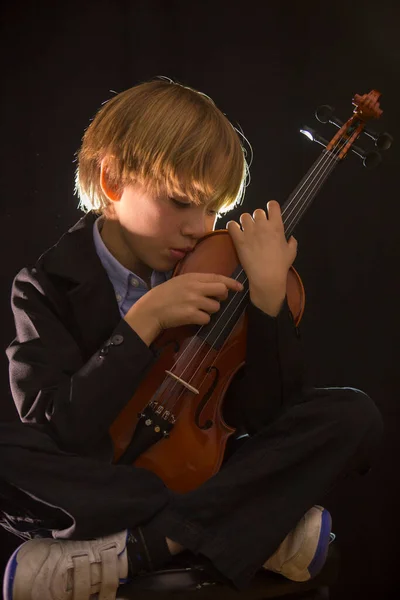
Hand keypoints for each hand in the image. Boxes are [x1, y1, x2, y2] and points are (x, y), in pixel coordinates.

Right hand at [124, 273, 243, 344]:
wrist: (151, 309)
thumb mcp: (180, 281)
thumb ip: (197, 281)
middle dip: (222, 296)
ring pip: (216, 307)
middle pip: (221, 290)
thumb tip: (216, 285)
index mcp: (192, 277)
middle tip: (215, 300)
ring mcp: (194, 301)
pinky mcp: (191, 315)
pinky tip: (192, 318)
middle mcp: (195, 287)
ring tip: (196, 310)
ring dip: (210, 310)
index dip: (231, 282)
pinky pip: (207, 319)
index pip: (217, 277)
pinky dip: (202, 320)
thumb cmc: (165, 295)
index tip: (239, 287)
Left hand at [226, 200, 296, 315]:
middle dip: (257, 218)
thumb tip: (291, 238)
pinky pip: (231, 225)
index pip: (273, 205)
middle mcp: (262, 225)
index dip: (271, 207)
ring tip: (246, 230)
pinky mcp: (238, 239)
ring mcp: (249, 231)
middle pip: (257, 211)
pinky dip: (233, 226)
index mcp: (277, 226)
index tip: (269, 213)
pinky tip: (236, 232)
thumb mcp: (292, 252)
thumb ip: (292, 242)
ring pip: (244, 216)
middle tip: (258, 228)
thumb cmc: (281, 265)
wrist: (267, 276)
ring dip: (245, 222)